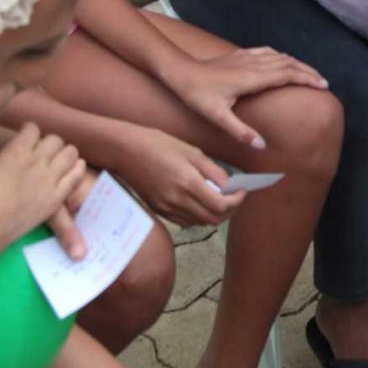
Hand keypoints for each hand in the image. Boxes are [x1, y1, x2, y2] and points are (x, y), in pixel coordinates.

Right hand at [0, 124, 86, 255]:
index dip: (29, 130)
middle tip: (43, 150)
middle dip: (48, 142)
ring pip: (70, 154)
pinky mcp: (57, 197)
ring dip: (65, 153)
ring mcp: (50, 179)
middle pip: (54, 140)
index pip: (32, 129)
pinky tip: (76, 167)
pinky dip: (77, 169)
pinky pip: (75, 176)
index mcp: (16, 150)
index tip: (27, 134)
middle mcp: (37, 161)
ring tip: (61, 158)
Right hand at [107, 123, 241, 228]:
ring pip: (200, 222)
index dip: (237, 200)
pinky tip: (200, 201)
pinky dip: (198, 215)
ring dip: (215, 214)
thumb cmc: (157, 144)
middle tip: (235, 196)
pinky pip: (186, 221)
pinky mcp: (159, 210)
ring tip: (220, 198)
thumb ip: (213, 171)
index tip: (243, 190)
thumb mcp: (191, 151)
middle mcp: (177, 201)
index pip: (222, 205)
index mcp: (188, 183)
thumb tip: (229, 185)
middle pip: (213, 219)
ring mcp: (166, 208)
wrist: (123, 151)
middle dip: (230, 210)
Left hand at [168, 46, 328, 149]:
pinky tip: (283, 60)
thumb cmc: (196, 95)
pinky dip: (281, 57)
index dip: (307, 79)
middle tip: (323, 82)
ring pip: (279, 56)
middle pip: (288, 63)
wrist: (179, 71)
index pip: (287, 74)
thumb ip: (240, 131)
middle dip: (308, 71)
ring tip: (309, 73)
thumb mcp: (217, 117)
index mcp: (252, 78)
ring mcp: (246, 57)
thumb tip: (262, 146)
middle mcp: (253, 64)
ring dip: (297, 63)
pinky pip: (267, 52)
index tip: (322, 86)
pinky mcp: (239, 55)